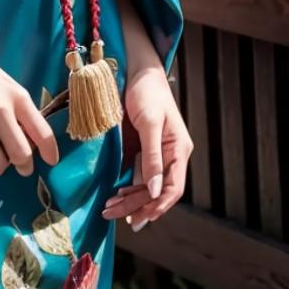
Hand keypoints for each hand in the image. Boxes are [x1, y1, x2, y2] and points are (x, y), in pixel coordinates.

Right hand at [0, 30, 59, 178]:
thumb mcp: (0, 79)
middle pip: (22, 155)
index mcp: (16, 95)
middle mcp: (0, 109)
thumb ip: (14, 104)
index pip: (42, 132)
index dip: (49, 152)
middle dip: (21, 165)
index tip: (50, 162)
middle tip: (13, 163)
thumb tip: (26, 135)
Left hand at [102, 59, 191, 229]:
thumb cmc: (147, 92)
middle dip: (136, 206)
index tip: (137, 218)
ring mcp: (157, 154)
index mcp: (179, 150)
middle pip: (158, 192)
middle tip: (111, 214)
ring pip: (147, 187)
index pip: (173, 188)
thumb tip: (155, 191)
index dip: (157, 207)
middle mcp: (171, 155)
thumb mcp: (149, 123)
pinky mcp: (143, 151)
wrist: (137, 70)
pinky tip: (116, 195)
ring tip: (109, 209)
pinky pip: (138, 177)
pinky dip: (128, 189)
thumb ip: (152, 157)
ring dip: (130, 201)